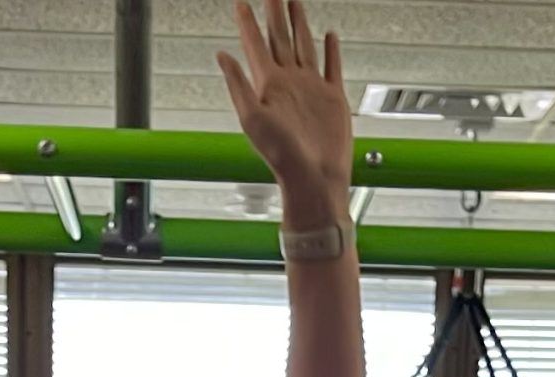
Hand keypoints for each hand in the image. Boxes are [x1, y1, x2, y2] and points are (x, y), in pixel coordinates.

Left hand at [217, 0, 350, 226]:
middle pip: (280, 36)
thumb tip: (222, 55)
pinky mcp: (332, 98)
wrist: (315, 180)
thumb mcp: (252, 118)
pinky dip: (330, 50)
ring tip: (294, 2)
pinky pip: (330, 66)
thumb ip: (238, 84)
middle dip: (275, 11)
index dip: (247, 21)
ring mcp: (311, 88)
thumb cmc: (283, 157)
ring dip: (299, 23)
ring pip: (304, 44)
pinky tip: (329, 37)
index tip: (241, 2)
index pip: (255, 43)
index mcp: (269, 85)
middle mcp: (290, 82)